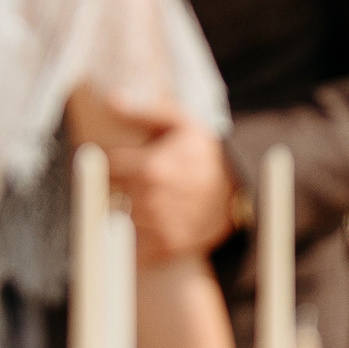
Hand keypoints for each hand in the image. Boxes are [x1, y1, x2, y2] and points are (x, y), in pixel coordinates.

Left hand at [100, 95, 237, 263]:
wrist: (242, 188)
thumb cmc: (206, 152)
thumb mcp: (180, 123)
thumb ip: (144, 111)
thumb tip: (111, 100)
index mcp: (149, 168)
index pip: (106, 166)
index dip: (106, 160)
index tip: (112, 158)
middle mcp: (151, 199)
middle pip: (112, 193)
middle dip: (119, 185)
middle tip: (135, 179)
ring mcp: (159, 224)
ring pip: (122, 218)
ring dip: (127, 210)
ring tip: (148, 199)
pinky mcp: (168, 245)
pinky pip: (135, 247)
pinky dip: (136, 238)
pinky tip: (149, 223)